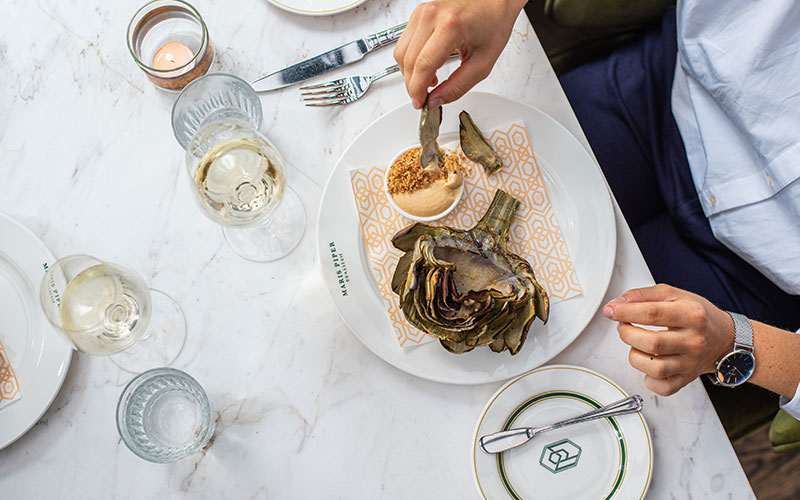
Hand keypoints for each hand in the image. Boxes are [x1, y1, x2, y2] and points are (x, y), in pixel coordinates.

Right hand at [394, 0, 525, 108]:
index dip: (417, 90)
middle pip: (408, 61)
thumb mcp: (482, 63)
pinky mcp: (418, 12)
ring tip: (428, 81)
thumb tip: (436, 100)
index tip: (420, 102)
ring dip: (410, 72)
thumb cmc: (493, 21)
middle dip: (412, 85)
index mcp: (450, 27)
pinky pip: (404, 41)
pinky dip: (411, 58)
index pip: (423, 66)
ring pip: (401, 52)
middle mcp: (431, 16)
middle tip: (423, 97)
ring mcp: (422, 12)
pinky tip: (425, 65)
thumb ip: (458, 86)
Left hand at [602, 284, 734, 395]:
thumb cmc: (698, 315)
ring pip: (654, 368)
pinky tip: (648, 363)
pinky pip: (663, 387)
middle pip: (651, 343)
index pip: (651, 314)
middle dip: (627, 333)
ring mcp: (691, 363)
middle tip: (624, 326)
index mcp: (691, 315)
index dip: (624, 312)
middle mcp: (693, 341)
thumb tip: (617, 303)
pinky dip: (648, 378)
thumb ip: (642, 295)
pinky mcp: (687, 379)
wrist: (724, 338)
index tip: (611, 310)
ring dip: (635, 355)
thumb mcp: (673, 294)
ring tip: (636, 344)